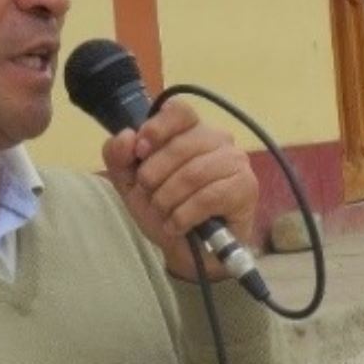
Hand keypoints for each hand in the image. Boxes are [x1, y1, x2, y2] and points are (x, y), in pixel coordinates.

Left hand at [101, 99, 259, 281]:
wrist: (188, 252)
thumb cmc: (165, 210)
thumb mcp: (130, 184)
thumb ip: (118, 156)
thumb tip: (127, 135)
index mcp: (191, 131)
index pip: (179, 111)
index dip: (157, 128)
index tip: (140, 151)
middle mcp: (218, 140)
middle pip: (181, 145)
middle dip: (155, 176)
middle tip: (151, 197)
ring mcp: (236, 162)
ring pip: (194, 173)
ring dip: (168, 200)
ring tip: (165, 214)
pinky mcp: (246, 188)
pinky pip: (209, 196)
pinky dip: (185, 215)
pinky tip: (178, 225)